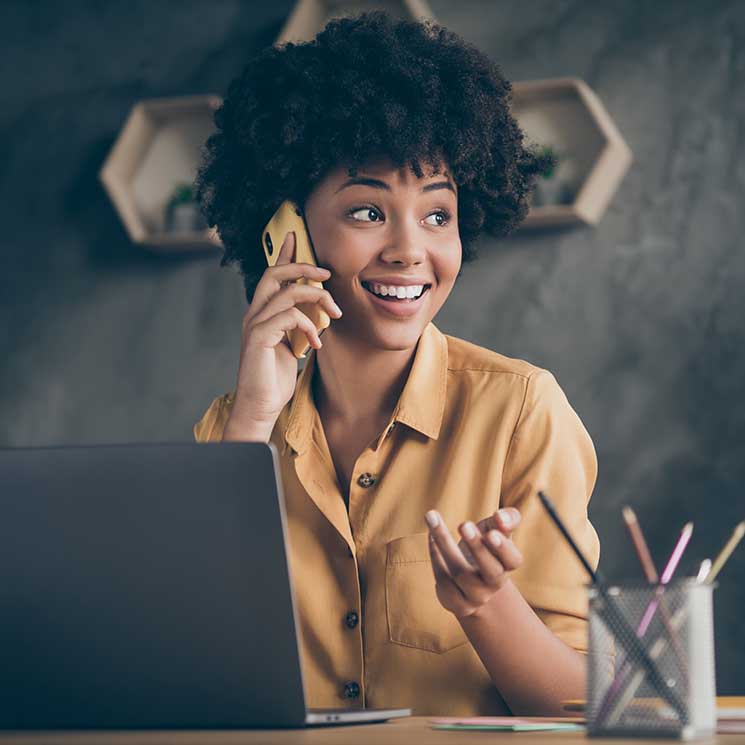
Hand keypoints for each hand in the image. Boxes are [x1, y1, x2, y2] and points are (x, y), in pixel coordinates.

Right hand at [225, 231, 342, 439]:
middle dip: (302, 266)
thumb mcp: (291, 346)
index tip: (297, 237)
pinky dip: (309, 326)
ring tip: (334, 315)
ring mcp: (254, 324)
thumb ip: (297, 326)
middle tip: (326, 272)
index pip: (272, 275)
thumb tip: (317, 312)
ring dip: (317, 300)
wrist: (260, 406)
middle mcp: (255, 314)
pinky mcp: (259, 337)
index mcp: (262, 313)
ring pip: (287, 293)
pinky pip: (289, 317)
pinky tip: (316, 344)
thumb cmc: (275, 379)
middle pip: (275, 273)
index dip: (284, 254)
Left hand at [425, 508, 522, 619]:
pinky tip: (431, 536)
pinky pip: (443, 580)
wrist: (471, 578)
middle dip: (477, 548)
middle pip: (491, 571)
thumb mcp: (496, 528)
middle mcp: (495, 584)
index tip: (490, 533)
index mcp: (508, 564)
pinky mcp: (457, 603)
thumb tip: (500, 517)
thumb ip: (507, 519)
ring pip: (460, 573)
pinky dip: (435, 555)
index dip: (503, 548)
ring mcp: (477, 597)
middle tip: (463, 525)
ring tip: (432, 517)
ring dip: (444, 542)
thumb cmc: (486, 544)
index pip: (513, 560)